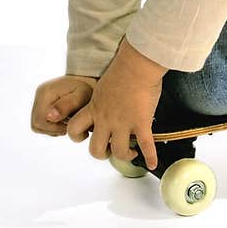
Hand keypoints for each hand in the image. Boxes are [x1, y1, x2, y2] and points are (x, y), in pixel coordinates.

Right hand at [30, 74, 95, 136]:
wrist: (87, 79)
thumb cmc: (87, 88)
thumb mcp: (82, 96)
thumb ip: (67, 106)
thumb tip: (49, 116)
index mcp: (46, 92)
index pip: (39, 121)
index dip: (54, 128)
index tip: (69, 123)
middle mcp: (39, 94)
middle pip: (36, 124)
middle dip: (54, 129)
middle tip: (69, 123)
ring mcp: (38, 98)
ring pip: (38, 125)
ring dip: (53, 128)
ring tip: (67, 120)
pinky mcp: (41, 103)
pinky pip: (41, 122)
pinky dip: (52, 125)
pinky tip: (64, 119)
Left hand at [67, 38, 166, 168]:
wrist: (137, 64)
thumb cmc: (122, 68)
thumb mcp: (103, 86)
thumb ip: (102, 99)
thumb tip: (106, 103)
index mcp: (94, 108)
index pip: (73, 128)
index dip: (76, 137)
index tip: (86, 136)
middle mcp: (106, 119)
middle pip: (95, 149)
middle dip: (102, 153)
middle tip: (109, 148)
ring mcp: (123, 123)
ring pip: (118, 152)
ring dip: (124, 156)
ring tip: (131, 152)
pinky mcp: (141, 123)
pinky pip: (146, 145)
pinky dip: (150, 157)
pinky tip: (152, 164)